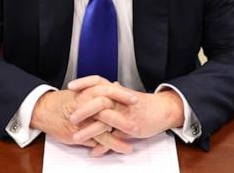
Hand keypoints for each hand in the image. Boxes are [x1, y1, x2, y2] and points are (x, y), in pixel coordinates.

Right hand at [31, 87, 134, 155]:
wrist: (43, 109)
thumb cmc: (63, 101)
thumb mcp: (81, 91)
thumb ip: (98, 89)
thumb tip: (114, 85)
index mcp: (87, 93)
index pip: (108, 91)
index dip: (122, 95)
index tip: (135, 99)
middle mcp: (85, 107)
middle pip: (107, 112)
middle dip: (123, 120)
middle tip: (137, 126)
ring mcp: (81, 122)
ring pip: (102, 131)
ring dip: (117, 140)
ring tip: (130, 147)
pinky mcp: (76, 134)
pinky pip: (93, 142)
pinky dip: (104, 147)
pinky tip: (114, 151)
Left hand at [68, 76, 183, 149]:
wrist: (163, 109)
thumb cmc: (143, 103)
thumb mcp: (126, 95)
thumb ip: (114, 92)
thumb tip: (107, 85)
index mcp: (117, 91)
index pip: (98, 81)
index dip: (84, 83)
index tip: (70, 87)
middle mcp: (120, 101)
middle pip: (99, 102)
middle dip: (83, 110)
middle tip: (71, 117)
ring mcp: (126, 115)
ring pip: (105, 121)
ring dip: (89, 131)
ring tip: (76, 138)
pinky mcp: (132, 129)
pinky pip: (114, 138)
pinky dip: (103, 146)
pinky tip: (93, 151)